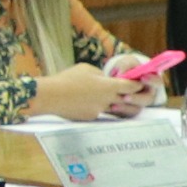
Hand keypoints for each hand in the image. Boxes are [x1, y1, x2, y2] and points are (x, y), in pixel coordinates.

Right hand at [29, 63, 144, 120]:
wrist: (50, 96)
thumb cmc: (68, 79)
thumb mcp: (87, 69)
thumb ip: (101, 74)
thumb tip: (105, 79)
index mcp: (109, 86)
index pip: (132, 86)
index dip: (136, 83)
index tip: (136, 82)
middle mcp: (108, 100)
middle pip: (127, 99)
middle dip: (128, 94)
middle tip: (126, 90)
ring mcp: (100, 110)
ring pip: (113, 106)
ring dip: (111, 101)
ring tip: (100, 94)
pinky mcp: (90, 117)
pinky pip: (98, 111)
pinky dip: (95, 106)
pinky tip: (82, 101)